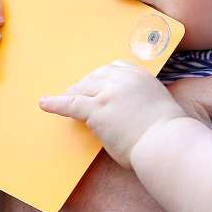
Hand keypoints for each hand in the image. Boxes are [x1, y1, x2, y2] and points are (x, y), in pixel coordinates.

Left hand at [39, 60, 185, 166]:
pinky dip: (55, 103)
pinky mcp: (97, 109)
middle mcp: (123, 78)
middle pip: (94, 77)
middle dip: (85, 87)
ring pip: (82, 89)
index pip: (113, 68)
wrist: (167, 143)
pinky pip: (70, 104)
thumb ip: (142, 99)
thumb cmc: (167, 133)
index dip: (101, 78)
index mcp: (140, 74)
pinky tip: (44, 104)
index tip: (95, 85)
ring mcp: (108, 92)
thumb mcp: (158, 104)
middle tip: (76, 96)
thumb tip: (130, 110)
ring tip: (64, 102)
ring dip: (73, 96)